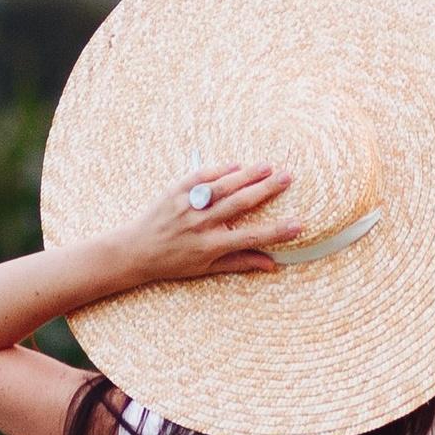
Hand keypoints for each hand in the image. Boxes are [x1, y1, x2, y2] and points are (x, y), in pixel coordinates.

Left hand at [106, 162, 301, 290]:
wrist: (136, 250)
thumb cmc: (173, 262)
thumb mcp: (206, 269)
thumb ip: (240, 262)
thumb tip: (272, 265)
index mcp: (210, 245)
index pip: (251, 237)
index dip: (276, 232)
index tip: (298, 225)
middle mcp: (201, 224)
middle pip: (240, 203)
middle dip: (266, 190)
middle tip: (287, 178)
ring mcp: (188, 205)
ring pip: (223, 186)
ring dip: (247, 174)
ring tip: (267, 167)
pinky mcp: (175, 191)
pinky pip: (201, 177)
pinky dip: (220, 170)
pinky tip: (236, 165)